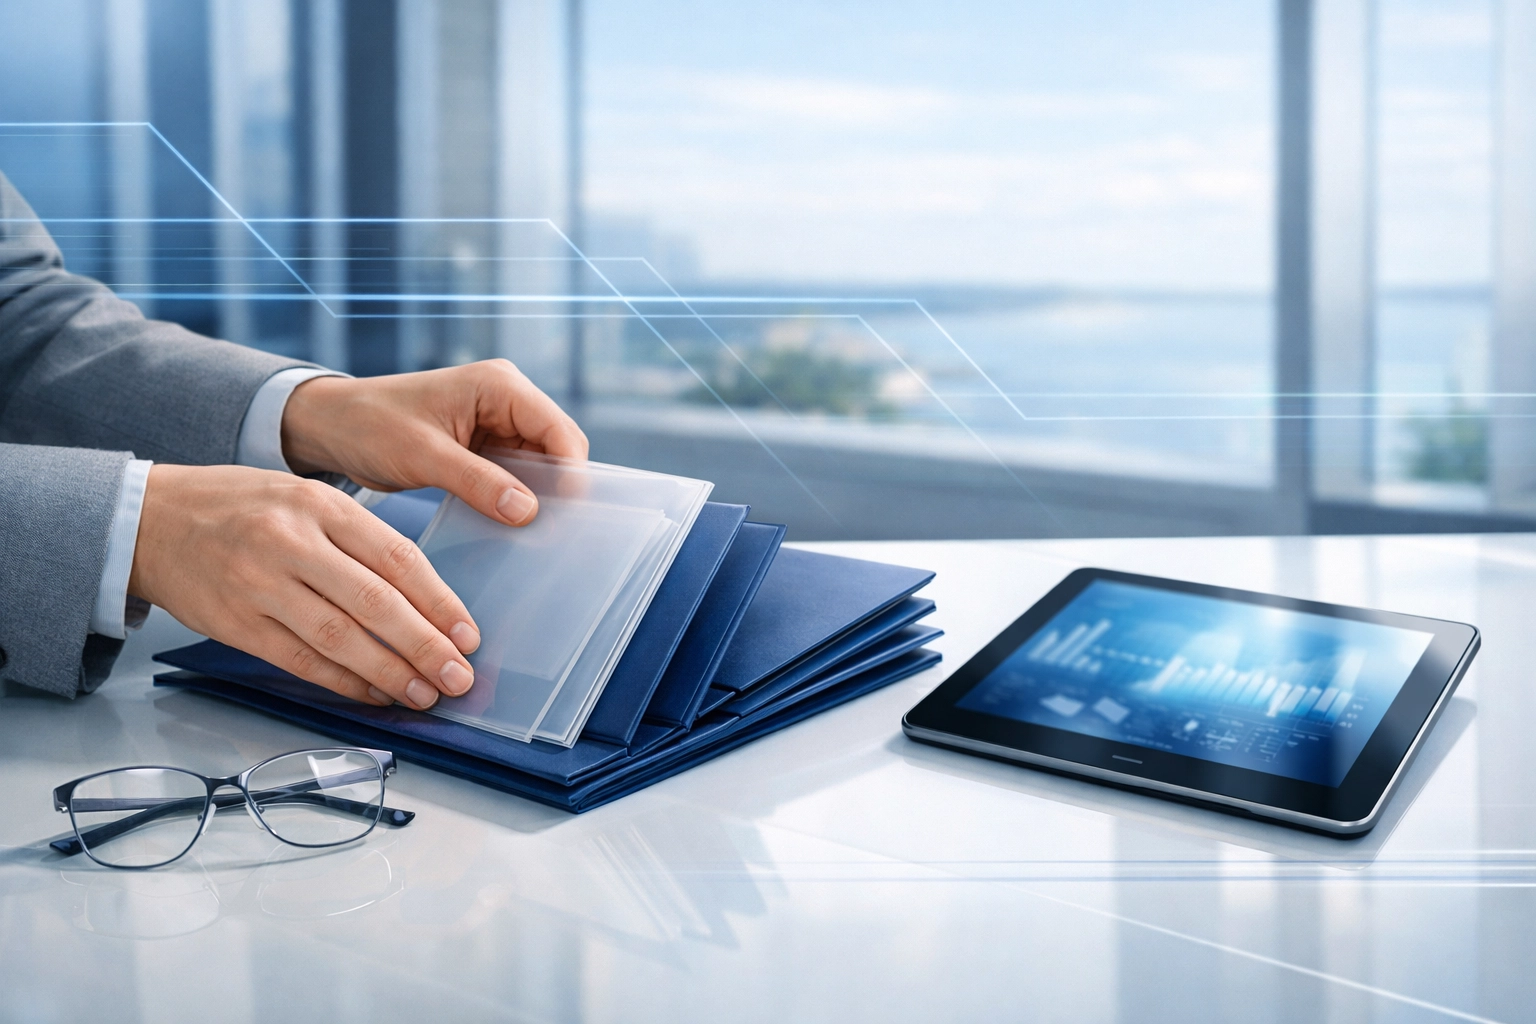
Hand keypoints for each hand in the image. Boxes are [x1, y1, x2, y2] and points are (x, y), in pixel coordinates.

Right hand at [129, 464, 479, 709]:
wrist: (152, 518)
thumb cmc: (241, 507)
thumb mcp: (305, 499)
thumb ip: (359, 539)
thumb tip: (424, 598)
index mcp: (320, 506)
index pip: (397, 558)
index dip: (438, 602)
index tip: (467, 634)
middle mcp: (292, 543)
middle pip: (374, 602)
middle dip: (424, 645)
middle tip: (458, 675)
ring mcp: (260, 585)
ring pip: (338, 638)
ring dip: (388, 673)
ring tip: (423, 693)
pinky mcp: (235, 623)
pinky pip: (299, 661)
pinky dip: (341, 683)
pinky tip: (372, 694)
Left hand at [280, 360, 588, 526]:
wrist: (332, 426)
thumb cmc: (370, 425)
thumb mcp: (423, 455)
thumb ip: (478, 481)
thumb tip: (528, 511)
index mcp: (499, 386)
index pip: (558, 429)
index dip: (571, 472)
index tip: (567, 515)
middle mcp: (507, 399)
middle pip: (557, 448)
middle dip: (557, 487)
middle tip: (552, 534)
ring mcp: (498, 423)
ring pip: (540, 466)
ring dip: (537, 497)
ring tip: (534, 536)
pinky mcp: (485, 446)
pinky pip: (516, 475)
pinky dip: (515, 499)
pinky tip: (511, 526)